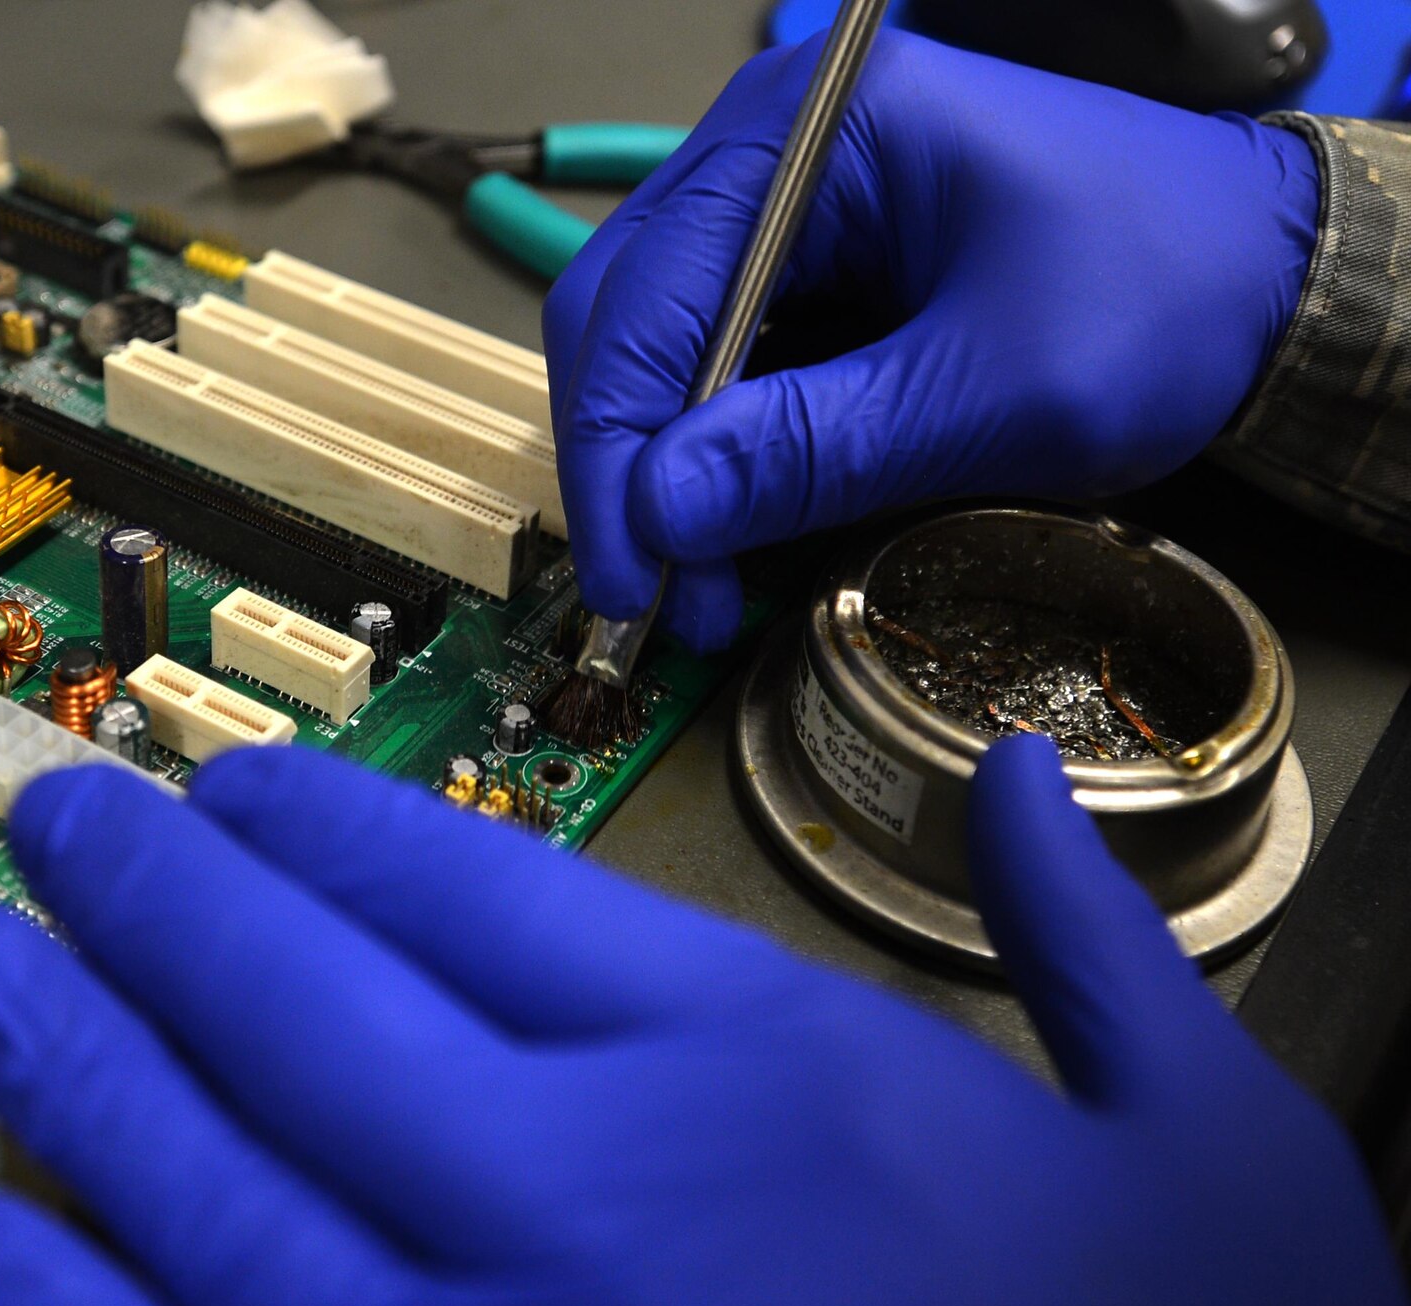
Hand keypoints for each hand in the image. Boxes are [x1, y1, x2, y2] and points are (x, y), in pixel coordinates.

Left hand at [0, 737, 1404, 1305]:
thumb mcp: (1204, 1145)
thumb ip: (1088, 940)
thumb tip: (1032, 782)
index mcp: (752, 1075)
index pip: (469, 887)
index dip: (321, 818)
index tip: (232, 782)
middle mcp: (585, 1205)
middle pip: (285, 1005)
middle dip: (137, 898)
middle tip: (43, 827)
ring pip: (192, 1194)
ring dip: (51, 1074)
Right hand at [543, 30, 1320, 649]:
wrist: (1267, 276)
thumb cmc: (1168, 289)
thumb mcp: (996, 390)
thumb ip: (820, 449)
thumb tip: (665, 511)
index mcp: (813, 134)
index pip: (645, 298)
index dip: (616, 453)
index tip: (629, 576)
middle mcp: (776, 152)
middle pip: (624, 315)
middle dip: (628, 467)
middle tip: (654, 592)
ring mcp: (787, 205)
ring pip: (656, 345)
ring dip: (663, 471)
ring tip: (698, 579)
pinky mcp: (812, 264)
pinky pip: (718, 360)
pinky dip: (712, 453)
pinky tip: (736, 528)